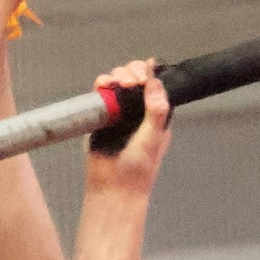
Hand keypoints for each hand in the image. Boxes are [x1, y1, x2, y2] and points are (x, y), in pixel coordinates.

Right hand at [88, 60, 171, 196]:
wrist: (112, 188)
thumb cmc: (137, 170)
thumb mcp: (153, 138)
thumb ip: (156, 111)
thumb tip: (155, 82)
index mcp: (157, 114)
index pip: (156, 85)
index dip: (150, 73)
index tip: (145, 74)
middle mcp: (138, 110)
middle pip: (136, 78)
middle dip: (133, 72)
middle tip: (131, 82)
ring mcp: (119, 111)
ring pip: (118, 82)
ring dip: (118, 75)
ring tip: (118, 83)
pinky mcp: (102, 116)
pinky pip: (101, 94)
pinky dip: (101, 84)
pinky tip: (103, 85)